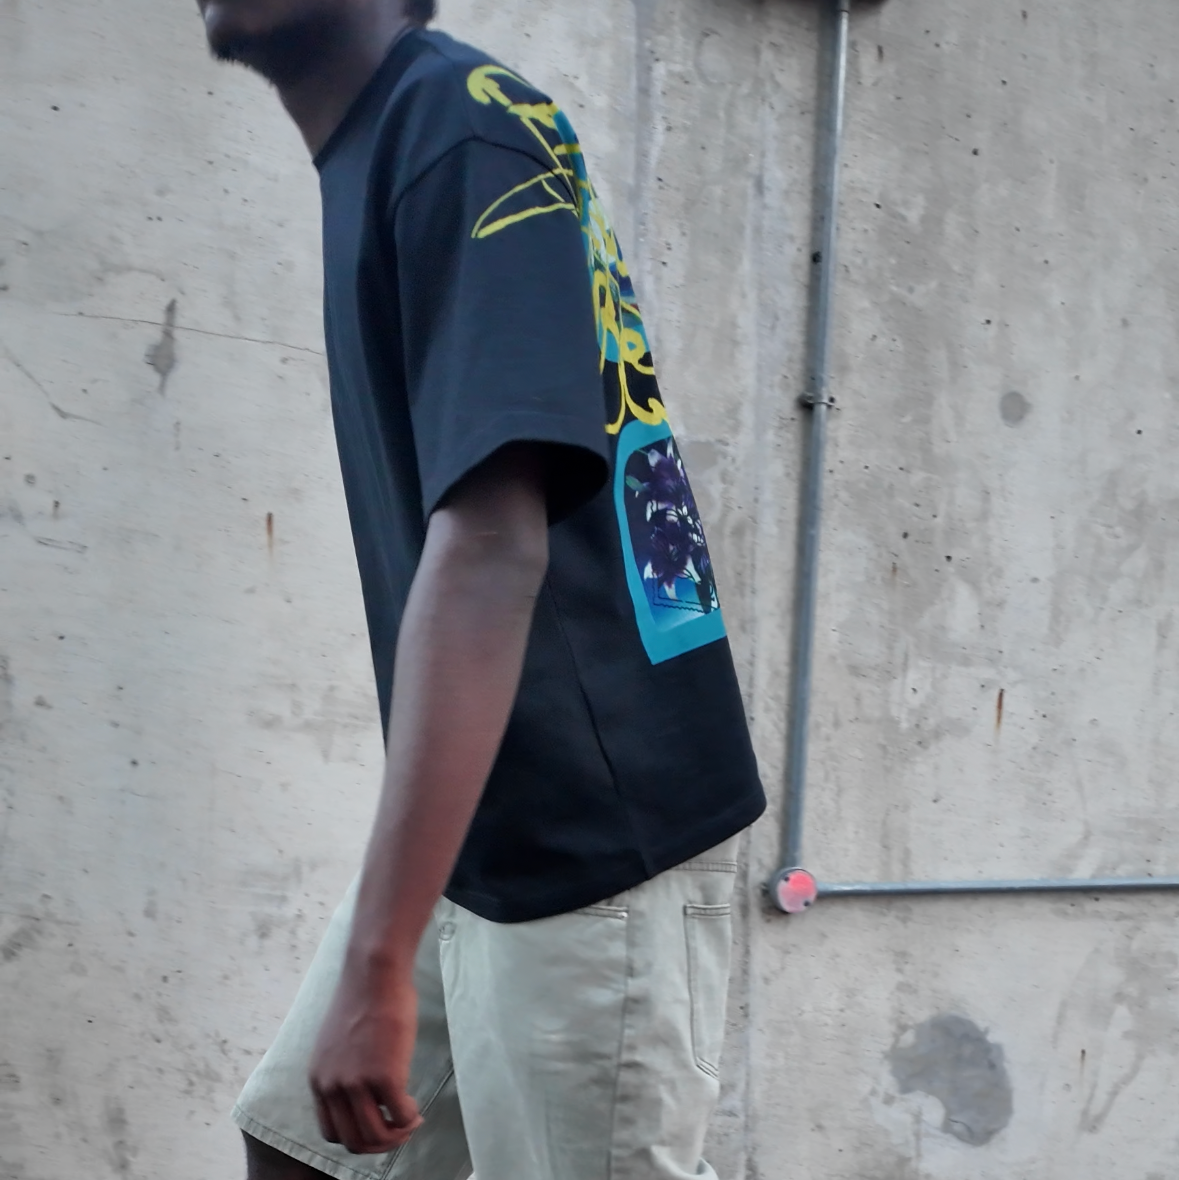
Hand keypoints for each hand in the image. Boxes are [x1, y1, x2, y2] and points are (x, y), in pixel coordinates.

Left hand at [308, 967, 423, 1154]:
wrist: (374, 972)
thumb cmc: (363, 998)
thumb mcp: (338, 1042)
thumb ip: (344, 1068)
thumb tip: (363, 1090)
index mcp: (319, 1078)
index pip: (331, 1132)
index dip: (357, 1137)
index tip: (377, 1126)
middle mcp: (332, 1086)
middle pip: (353, 1140)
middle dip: (379, 1144)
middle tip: (399, 1132)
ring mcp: (356, 1083)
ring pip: (375, 1136)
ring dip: (396, 1136)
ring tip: (410, 1122)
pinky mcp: (384, 1075)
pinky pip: (399, 1115)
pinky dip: (409, 1119)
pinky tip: (416, 1110)